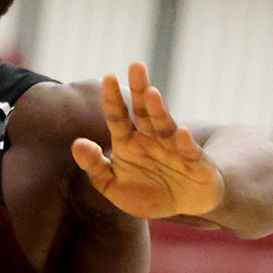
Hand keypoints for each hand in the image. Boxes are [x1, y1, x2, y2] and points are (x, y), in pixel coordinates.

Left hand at [70, 61, 223, 220]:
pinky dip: (184, 142)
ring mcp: (174, 148)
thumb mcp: (112, 185)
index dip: (112, 99)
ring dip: (158, 109)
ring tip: (151, 92)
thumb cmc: (145, 193)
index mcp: (128, 142)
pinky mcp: (196, 162)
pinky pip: (188, 151)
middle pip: (144, 111)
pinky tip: (180, 132)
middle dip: (140, 89)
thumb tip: (76, 143)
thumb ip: (94, 166)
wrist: (182, 207)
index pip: (118, 117)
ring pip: (164, 125)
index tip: (107, 77)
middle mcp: (152, 139)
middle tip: (135, 65)